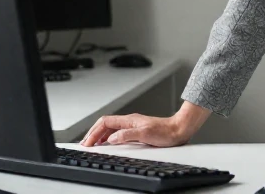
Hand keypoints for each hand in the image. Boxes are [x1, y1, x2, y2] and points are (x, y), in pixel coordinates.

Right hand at [80, 102, 210, 146]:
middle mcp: (129, 121)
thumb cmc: (165, 131)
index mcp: (129, 120)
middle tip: (86, 143)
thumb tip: (111, 138)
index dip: (94, 132)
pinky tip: (109, 143)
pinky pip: (117, 132)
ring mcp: (133, 125)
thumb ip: (126, 135)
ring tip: (93, 144)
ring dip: (100, 135)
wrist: (179, 129)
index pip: (105, 122)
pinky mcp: (137, 130)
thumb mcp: (144, 134)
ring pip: (111, 128)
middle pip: (105, 124)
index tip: (88, 142)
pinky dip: (109, 137)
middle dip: (93, 133)